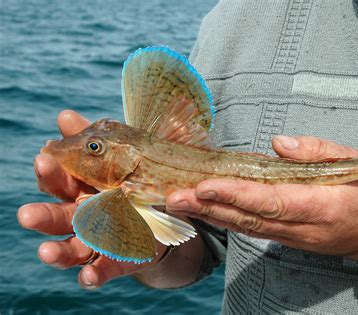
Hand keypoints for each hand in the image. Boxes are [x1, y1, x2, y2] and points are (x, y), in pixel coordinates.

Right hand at [18, 110, 164, 288]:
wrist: (159, 217)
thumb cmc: (127, 185)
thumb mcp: (115, 162)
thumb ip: (91, 141)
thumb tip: (64, 116)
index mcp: (80, 190)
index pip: (59, 183)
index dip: (51, 173)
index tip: (45, 158)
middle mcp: (82, 218)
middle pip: (58, 218)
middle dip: (42, 216)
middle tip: (26, 215)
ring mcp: (97, 242)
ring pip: (72, 249)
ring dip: (57, 252)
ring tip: (45, 252)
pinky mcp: (115, 261)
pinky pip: (104, 270)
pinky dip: (94, 275)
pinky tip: (89, 277)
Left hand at [167, 135, 357, 260]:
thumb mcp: (350, 161)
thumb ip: (314, 151)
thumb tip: (276, 144)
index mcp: (321, 204)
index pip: (272, 200)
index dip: (237, 194)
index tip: (205, 186)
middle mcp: (301, 227)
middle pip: (249, 218)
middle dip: (209, 208)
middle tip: (174, 197)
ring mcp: (291, 238)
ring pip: (245, 228)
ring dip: (209, 216)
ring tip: (178, 204)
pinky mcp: (285, 241)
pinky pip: (250, 230)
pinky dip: (224, 221)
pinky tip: (203, 212)